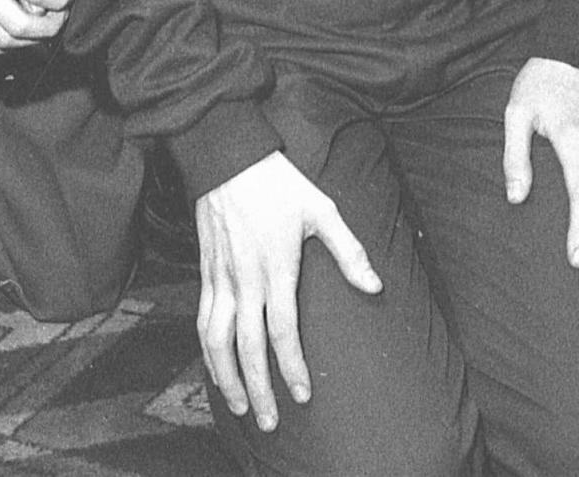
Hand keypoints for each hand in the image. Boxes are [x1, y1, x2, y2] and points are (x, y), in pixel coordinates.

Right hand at [196, 152, 382, 431]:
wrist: (226, 156)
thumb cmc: (278, 182)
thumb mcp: (322, 209)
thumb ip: (348, 251)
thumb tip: (376, 286)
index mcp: (276, 266)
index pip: (282, 330)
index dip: (292, 366)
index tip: (303, 395)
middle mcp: (244, 278)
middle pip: (248, 346)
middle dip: (259, 388)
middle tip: (270, 421)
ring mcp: (220, 277)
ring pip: (216, 340)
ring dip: (226, 377)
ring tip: (241, 406)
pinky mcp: (205, 272)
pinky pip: (202, 320)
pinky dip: (206, 351)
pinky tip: (215, 369)